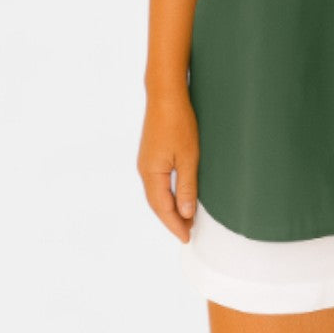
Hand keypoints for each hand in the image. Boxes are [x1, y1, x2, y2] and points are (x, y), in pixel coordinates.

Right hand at [137, 89, 199, 242]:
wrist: (166, 95)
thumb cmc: (179, 123)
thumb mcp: (188, 157)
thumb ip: (187, 186)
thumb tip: (186, 213)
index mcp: (151, 173)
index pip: (163, 208)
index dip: (175, 225)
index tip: (187, 238)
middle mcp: (144, 170)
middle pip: (157, 204)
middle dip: (172, 220)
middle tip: (188, 233)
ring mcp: (146, 162)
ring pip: (156, 193)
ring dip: (170, 207)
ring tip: (186, 219)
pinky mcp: (151, 153)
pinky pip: (157, 182)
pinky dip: (167, 194)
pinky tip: (178, 195)